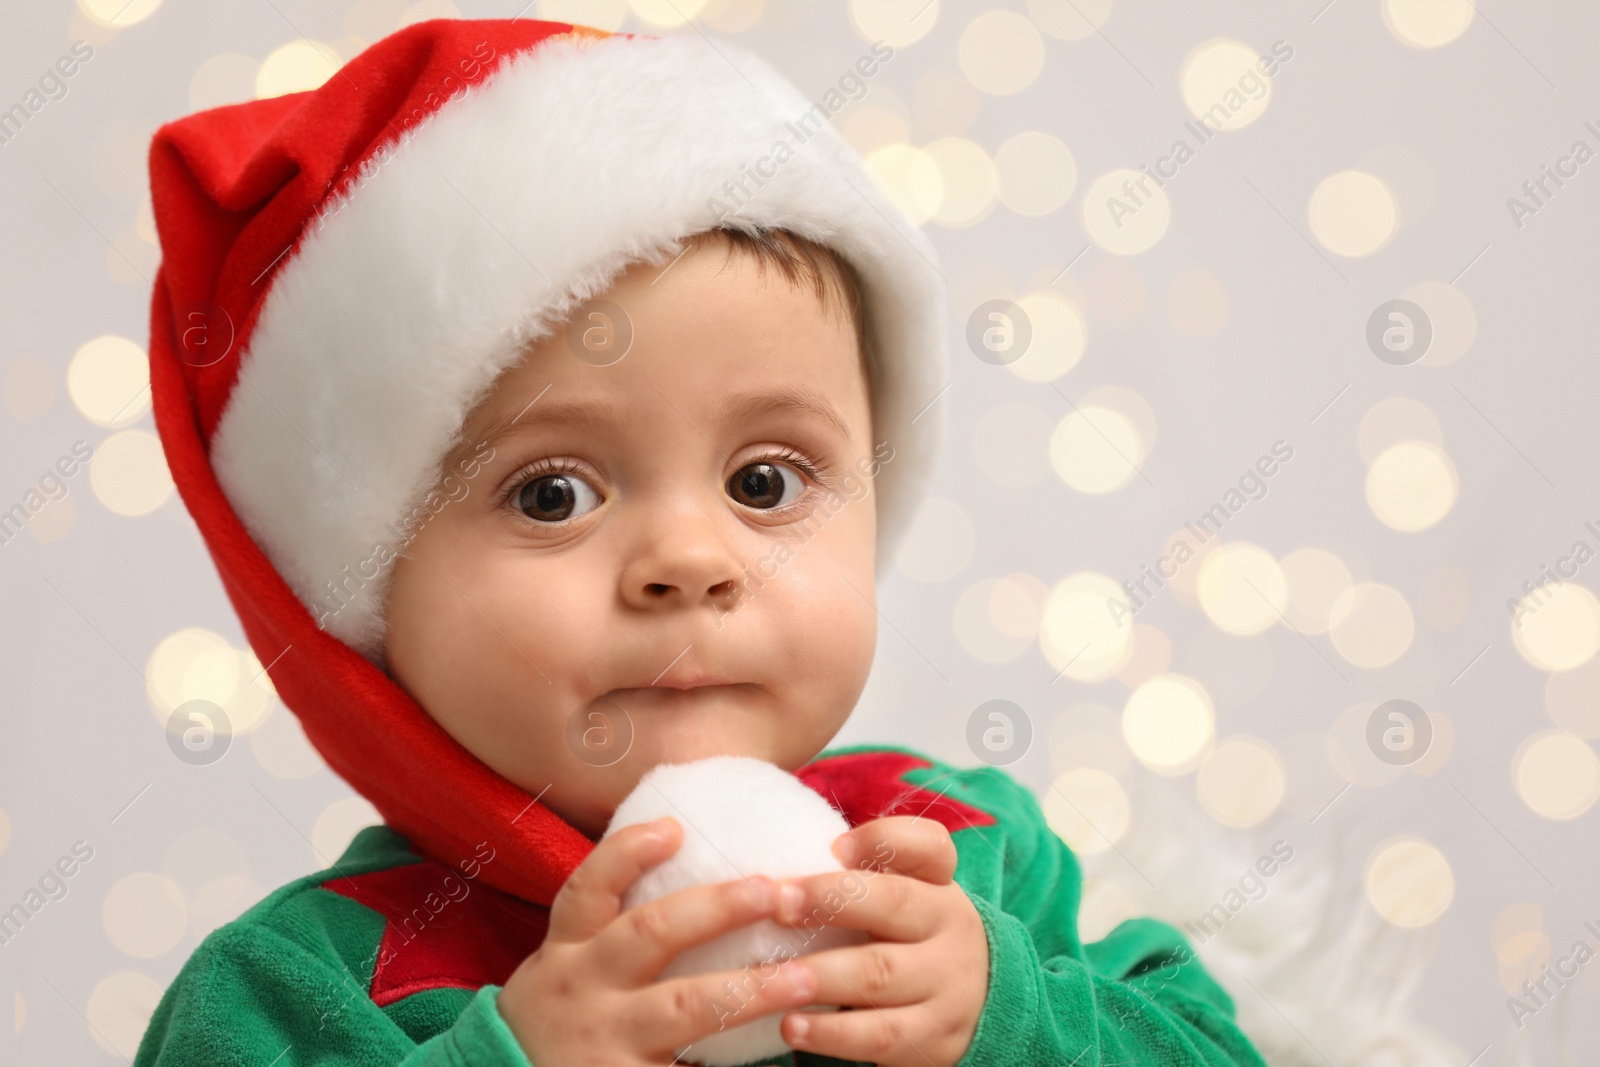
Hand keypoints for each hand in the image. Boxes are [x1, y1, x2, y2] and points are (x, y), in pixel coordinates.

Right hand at [497, 816, 818, 1064]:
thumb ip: (618, 934)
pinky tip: (783, 1050)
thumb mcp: (572, 975)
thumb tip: (691, 857)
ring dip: (752, 989)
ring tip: (805, 977)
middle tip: (774, 889)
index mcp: (567, 954)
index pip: (587, 890)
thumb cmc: (564, 1028)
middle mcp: (582, 990)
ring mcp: (604, 1041)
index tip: (674, 827)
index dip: (628, 853)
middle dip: (717, 908)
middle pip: (650, 934)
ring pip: (685, 1005)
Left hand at [772, 816, 988, 1066]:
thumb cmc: (912, 941)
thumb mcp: (905, 901)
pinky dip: (832, 1033)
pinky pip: (880, 1035)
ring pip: (880, 974)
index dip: (882, 840)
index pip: (928, 847)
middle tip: (779, 904)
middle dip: (831, 900)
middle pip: (894, 903)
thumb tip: (785, 874)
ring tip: (774, 977)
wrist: (977, 1009)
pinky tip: (792, 1027)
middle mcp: (949, 928)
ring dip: (822, 975)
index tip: (834, 848)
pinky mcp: (934, 1038)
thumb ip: (861, 877)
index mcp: (939, 886)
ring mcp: (947, 985)